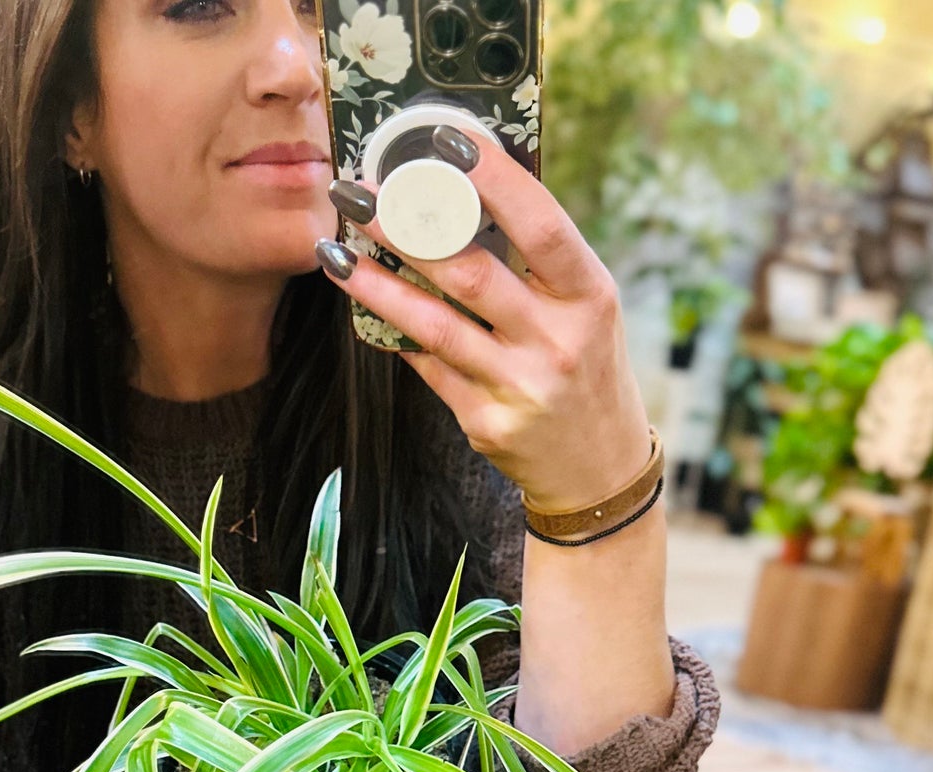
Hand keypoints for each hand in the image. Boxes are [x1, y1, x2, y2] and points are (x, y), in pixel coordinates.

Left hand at [319, 132, 651, 515]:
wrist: (598, 469)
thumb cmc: (587, 367)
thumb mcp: (585, 308)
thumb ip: (539, 262)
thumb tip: (462, 194)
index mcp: (590, 297)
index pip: (540, 226)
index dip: (494, 180)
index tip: (446, 141)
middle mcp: (557, 342)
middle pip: (470, 273)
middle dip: (406, 228)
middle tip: (357, 194)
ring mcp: (518, 387)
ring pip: (433, 325)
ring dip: (377, 285)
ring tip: (335, 251)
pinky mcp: (484, 422)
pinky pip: (428, 367)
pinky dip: (395, 333)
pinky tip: (364, 304)